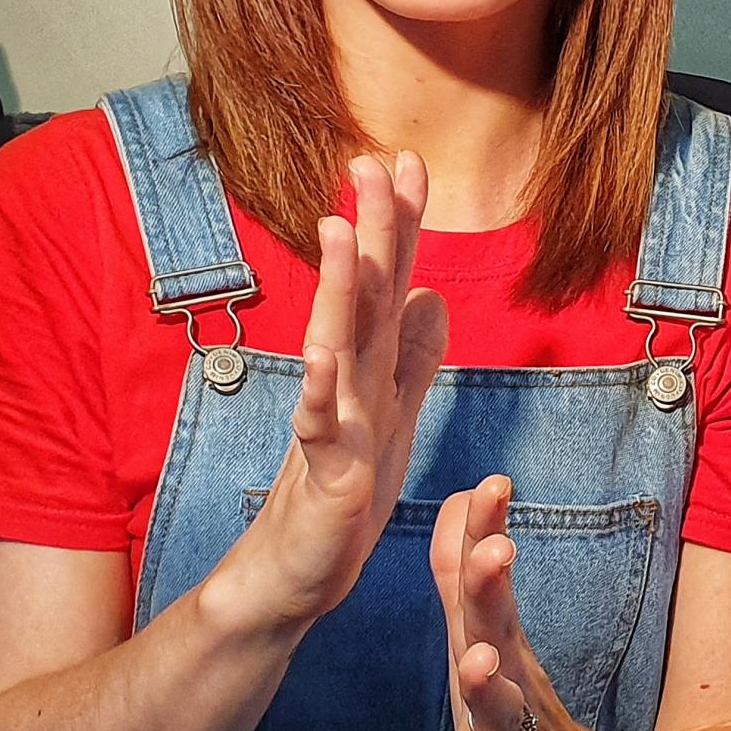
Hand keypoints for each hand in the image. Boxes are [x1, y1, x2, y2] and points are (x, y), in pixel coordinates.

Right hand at [211, 153, 449, 632]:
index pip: (392, 282)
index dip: (402, 225)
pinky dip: (318, 390)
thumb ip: (413, 358)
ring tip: (341, 229)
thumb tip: (432, 295)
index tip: (407, 159)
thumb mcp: (395, 416)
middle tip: (369, 160)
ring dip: (341, 289)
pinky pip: (318, 426)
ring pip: (338, 345)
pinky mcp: (322, 473)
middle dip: (372, 229)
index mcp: (372, 367)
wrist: (298, 571)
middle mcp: (348, 382)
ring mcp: (331, 422)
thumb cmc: (343, 492)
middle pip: (366, 295)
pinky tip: (321, 354)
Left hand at [419, 475, 600, 730]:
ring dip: (487, 685)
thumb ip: (465, 574)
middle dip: (493, 591)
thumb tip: (458, 498)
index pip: (489, 580)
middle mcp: (509, 686)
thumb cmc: (523, 717)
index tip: (492, 483)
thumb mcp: (495, 640)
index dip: (486, 532)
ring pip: (498, 711)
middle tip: (494, 549)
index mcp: (498, 646)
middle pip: (498, 631)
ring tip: (475, 664)